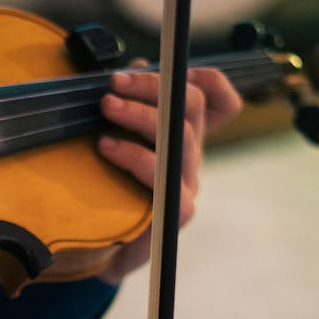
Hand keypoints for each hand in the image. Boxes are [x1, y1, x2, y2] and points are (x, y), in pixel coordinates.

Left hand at [96, 66, 241, 282]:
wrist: (99, 251)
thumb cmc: (107, 193)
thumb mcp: (116, 139)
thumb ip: (129, 106)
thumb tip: (132, 67)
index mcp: (185, 137)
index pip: (219, 101)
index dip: (207, 78)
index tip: (170, 66)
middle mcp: (191, 157)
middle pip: (192, 105)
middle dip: (152, 85)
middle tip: (114, 83)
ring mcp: (187, 185)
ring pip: (180, 136)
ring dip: (140, 115)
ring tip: (106, 108)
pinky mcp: (176, 213)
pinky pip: (165, 177)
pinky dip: (134, 156)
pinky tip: (107, 147)